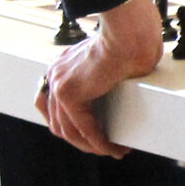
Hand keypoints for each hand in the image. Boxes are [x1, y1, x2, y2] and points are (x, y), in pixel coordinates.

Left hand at [36, 0, 163, 155]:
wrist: (129, 34)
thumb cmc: (128, 38)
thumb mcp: (111, 56)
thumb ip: (106, 70)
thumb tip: (126, 78)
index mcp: (63, 65)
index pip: (56, 105)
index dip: (73, 125)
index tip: (93, 135)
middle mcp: (55, 75)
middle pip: (58, 121)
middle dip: (81, 141)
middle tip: (104, 148)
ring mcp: (59, 85)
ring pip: (68, 130)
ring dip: (91, 146)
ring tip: (113, 151)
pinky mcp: (71, 95)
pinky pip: (84, 128)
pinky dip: (99, 142)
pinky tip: (112, 148)